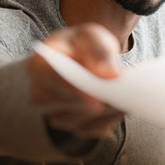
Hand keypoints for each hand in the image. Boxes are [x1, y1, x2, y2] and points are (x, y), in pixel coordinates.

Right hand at [27, 23, 124, 138]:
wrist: (84, 59)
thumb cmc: (83, 45)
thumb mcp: (92, 36)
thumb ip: (100, 50)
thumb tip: (111, 75)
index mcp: (39, 65)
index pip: (53, 79)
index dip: (74, 91)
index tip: (95, 101)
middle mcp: (40, 94)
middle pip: (70, 106)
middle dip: (99, 99)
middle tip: (124, 92)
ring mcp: (54, 114)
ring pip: (85, 121)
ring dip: (108, 109)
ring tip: (126, 94)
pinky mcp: (72, 126)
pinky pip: (95, 128)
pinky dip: (111, 117)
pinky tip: (121, 103)